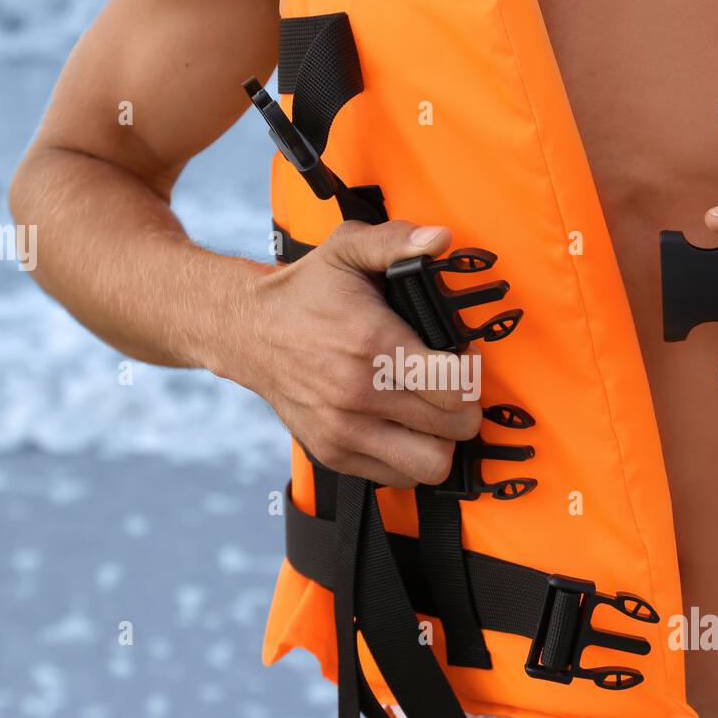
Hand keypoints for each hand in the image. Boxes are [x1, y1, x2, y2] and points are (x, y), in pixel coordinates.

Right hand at [232, 220, 481, 486]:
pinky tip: (404, 428)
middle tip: (451, 388)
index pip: (453, 385)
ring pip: (432, 464)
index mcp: (371, 342)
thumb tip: (440, 239)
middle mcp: (357, 392)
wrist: (246, 333)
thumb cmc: (305, 294)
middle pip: (453, 428)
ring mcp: (344, 430)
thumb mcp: (347, 250)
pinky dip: (410, 458)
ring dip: (442, 441)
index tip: (460, 361)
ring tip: (433, 415)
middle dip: (464, 408)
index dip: (470, 374)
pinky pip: (399, 478)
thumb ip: (397, 242)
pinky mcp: (333, 454)